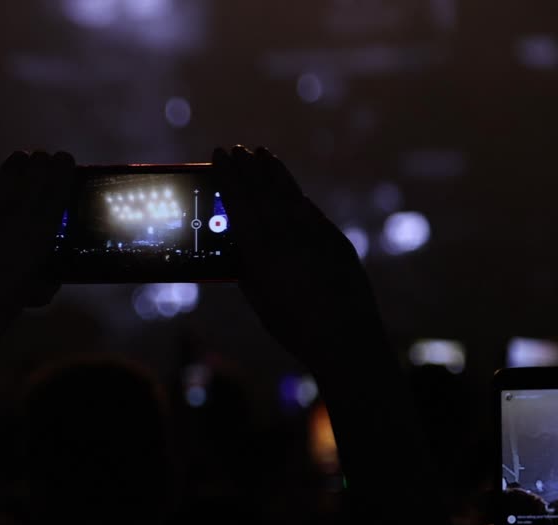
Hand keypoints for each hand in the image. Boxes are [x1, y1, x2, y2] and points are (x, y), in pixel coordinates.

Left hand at [0, 151, 74, 360]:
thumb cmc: (9, 304)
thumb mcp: (41, 286)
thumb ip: (50, 266)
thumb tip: (56, 261)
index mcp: (40, 229)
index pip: (57, 181)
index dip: (63, 165)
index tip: (66, 159)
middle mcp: (16, 213)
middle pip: (35, 167)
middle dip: (43, 160)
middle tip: (46, 159)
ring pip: (9, 171)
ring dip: (20, 165)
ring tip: (24, 161)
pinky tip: (2, 190)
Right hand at [214, 146, 384, 370]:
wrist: (343, 338)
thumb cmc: (292, 326)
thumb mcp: (259, 296)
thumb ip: (249, 264)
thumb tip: (244, 241)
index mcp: (261, 249)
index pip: (239, 200)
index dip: (228, 174)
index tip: (219, 154)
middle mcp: (287, 234)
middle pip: (264, 190)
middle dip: (248, 167)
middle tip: (236, 148)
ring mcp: (315, 233)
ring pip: (290, 193)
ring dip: (273, 172)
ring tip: (261, 154)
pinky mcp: (335, 239)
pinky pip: (310, 210)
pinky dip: (296, 196)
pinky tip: (289, 189)